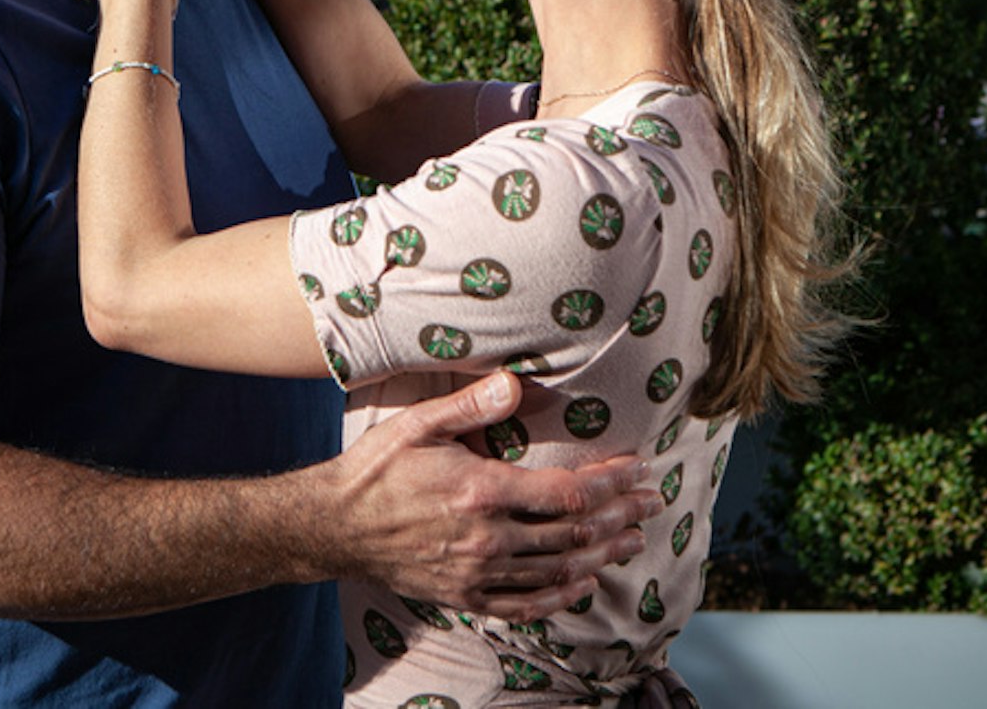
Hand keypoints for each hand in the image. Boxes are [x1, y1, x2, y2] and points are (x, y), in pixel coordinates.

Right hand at [321, 371, 659, 620]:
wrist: (335, 527)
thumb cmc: (376, 469)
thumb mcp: (418, 424)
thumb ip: (471, 406)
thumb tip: (515, 382)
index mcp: (481, 491)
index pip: (566, 493)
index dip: (609, 482)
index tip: (638, 468)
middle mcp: (487, 538)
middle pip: (573, 534)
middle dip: (619, 516)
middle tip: (651, 503)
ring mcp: (478, 573)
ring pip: (558, 571)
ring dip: (602, 556)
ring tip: (632, 540)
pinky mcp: (466, 597)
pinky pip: (526, 604)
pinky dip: (561, 596)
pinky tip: (583, 584)